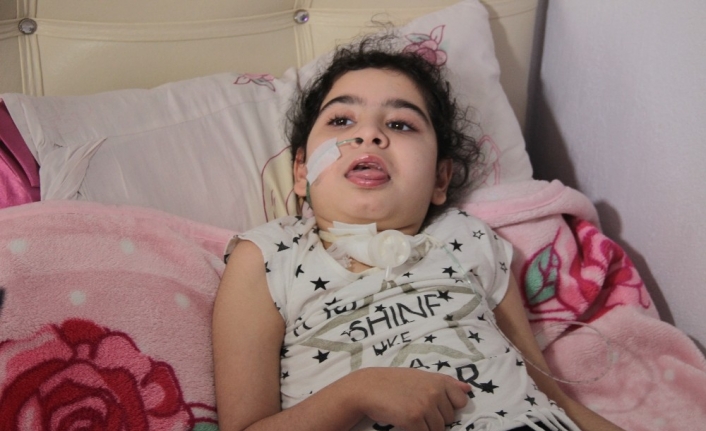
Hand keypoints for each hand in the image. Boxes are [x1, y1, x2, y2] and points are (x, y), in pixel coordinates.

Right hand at [347, 367, 470, 430]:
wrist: (369, 387)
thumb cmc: (395, 382)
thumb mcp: (421, 377)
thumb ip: (446, 383)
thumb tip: (469, 389)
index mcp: (439, 380)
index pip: (461, 401)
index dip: (450, 407)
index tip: (436, 406)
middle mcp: (435, 391)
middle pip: (449, 419)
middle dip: (435, 418)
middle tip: (417, 408)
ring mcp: (425, 405)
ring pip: (439, 429)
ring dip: (426, 428)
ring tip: (411, 415)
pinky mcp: (414, 418)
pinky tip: (405, 422)